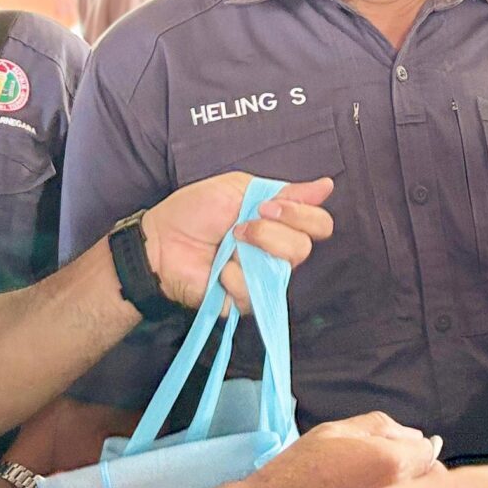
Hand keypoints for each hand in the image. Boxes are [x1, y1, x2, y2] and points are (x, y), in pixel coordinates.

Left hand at [140, 174, 334, 311]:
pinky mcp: (243, 302)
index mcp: (280, 224)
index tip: (269, 205)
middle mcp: (277, 253)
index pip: (318, 224)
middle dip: (272, 232)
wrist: (160, 238)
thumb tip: (326, 185)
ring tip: (229, 243)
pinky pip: (255, 293)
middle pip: (304, 248)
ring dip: (254, 249)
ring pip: (284, 270)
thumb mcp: (240, 188)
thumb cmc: (195, 211)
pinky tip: (219, 269)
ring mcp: (261, 279)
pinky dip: (234, 276)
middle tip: (242, 225)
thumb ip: (284, 191)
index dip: (301, 214)